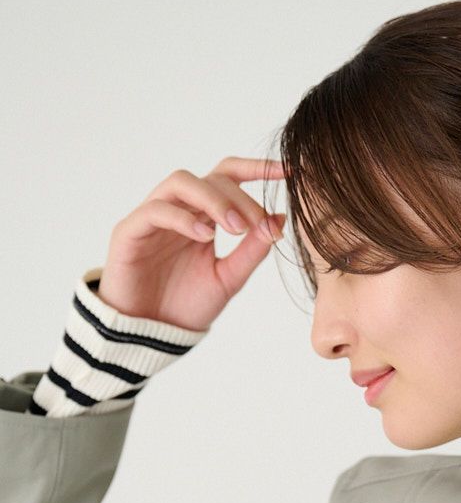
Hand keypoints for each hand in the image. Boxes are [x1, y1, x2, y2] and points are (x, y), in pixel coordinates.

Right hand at [97, 156, 286, 331]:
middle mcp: (180, 209)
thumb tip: (280, 219)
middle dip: (241, 199)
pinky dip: (183, 219)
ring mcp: (153, 216)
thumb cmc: (187, 303)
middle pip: (211, 179)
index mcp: (204, 216)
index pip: (229, 177)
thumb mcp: (229, 278)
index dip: (257, 169)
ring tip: (236, 228)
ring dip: (214, 200)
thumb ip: (252, 251)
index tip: (288, 172)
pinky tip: (205, 236)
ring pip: (181, 182)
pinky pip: (155, 211)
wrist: (152, 333)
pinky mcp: (129, 232)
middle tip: (260, 226)